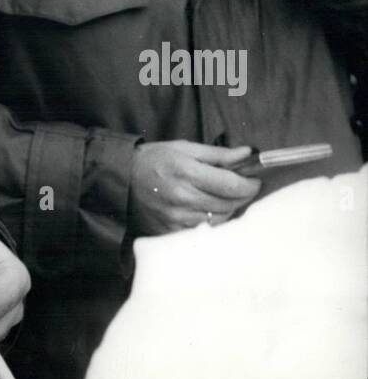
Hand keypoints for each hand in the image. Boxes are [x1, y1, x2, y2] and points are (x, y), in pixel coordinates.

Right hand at [130, 140, 261, 235]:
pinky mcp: (172, 230)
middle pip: (229, 203)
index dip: (249, 184)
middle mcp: (182, 197)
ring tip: (224, 197)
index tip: (255, 180)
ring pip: (220, 219)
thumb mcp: (184, 148)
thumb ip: (217, 154)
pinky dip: (212, 220)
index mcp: (186, 172)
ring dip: (229, 208)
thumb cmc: (155, 159)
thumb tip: (247, 154)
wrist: (123, 179)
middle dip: (242, 196)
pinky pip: (204, 229)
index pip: (231, 185)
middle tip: (243, 187)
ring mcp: (177, 217)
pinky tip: (209, 209)